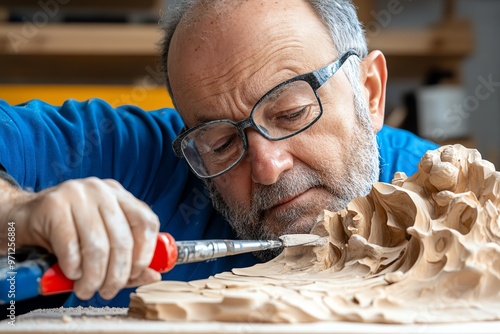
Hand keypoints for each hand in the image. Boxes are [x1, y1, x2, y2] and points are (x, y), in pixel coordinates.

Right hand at [0, 177, 160, 299]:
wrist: (26, 218)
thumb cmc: (69, 231)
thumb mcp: (103, 242)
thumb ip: (129, 259)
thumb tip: (154, 276)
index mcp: (120, 196)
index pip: (146, 222)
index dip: (145, 253)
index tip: (135, 274)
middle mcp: (102, 190)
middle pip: (121, 238)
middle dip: (116, 274)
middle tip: (107, 291)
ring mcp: (78, 193)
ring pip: (97, 245)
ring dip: (93, 276)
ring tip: (86, 289)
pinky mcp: (54, 204)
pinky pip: (71, 244)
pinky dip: (73, 266)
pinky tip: (71, 272)